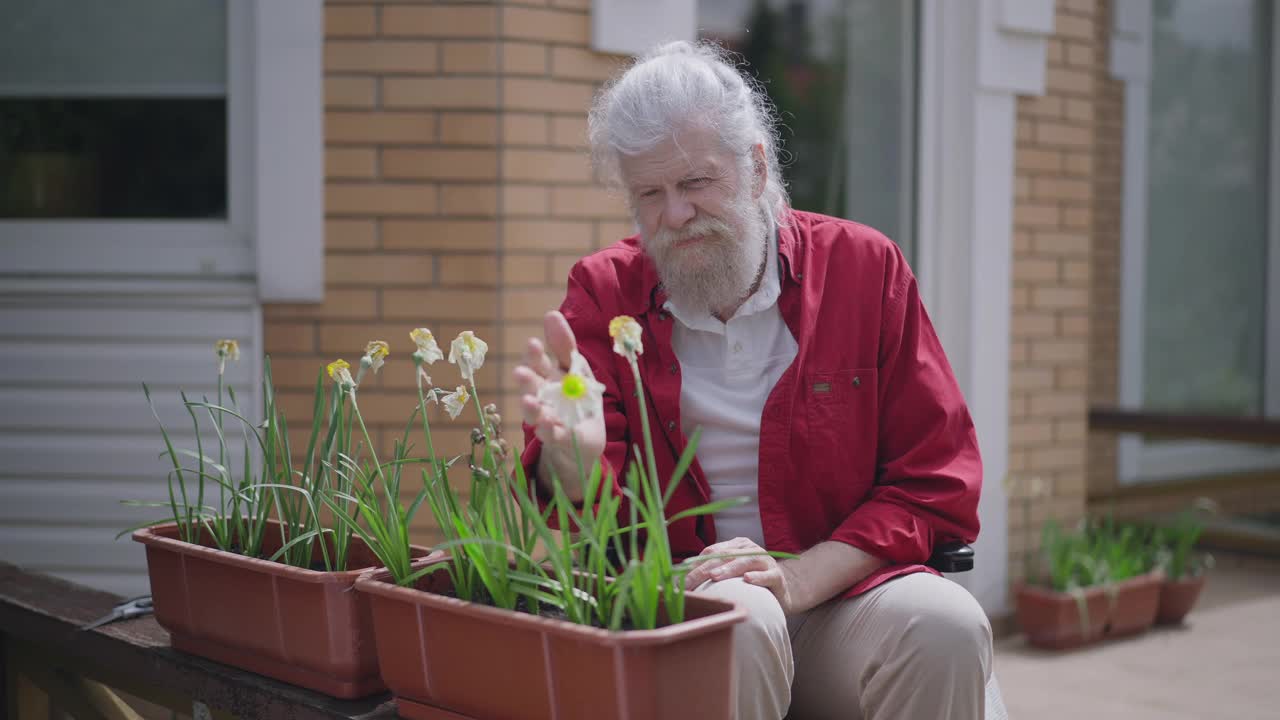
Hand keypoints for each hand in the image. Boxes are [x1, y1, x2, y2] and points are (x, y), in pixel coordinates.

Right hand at [511, 311, 606, 493]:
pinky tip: (546, 423)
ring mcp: (547, 417)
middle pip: (532, 386)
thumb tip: (550, 313)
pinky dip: (548, 429)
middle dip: (527, 379)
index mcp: (548, 376)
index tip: (533, 342)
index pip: (538, 361)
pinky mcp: (557, 438)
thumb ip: (564, 345)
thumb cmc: (578, 398)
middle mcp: (542, 395)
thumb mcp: (577, 369)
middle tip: (521, 372)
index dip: (535, 353)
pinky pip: (551, 434)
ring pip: (535, 411)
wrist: (584, 438)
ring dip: (531, 407)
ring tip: (529, 400)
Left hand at [684, 537, 797, 613]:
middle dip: (703, 569)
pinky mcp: (777, 576)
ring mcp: (764, 561)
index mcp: (736, 546)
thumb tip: (680, 578)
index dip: (693, 565)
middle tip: (689, 583)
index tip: (679, 579)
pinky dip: (758, 577)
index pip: (711, 552)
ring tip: (714, 576)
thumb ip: (711, 572)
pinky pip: (767, 575)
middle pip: (723, 556)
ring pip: (744, 561)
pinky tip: (748, 580)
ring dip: (728, 569)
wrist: (781, 591)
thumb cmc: (750, 582)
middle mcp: (749, 549)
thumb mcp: (730, 574)